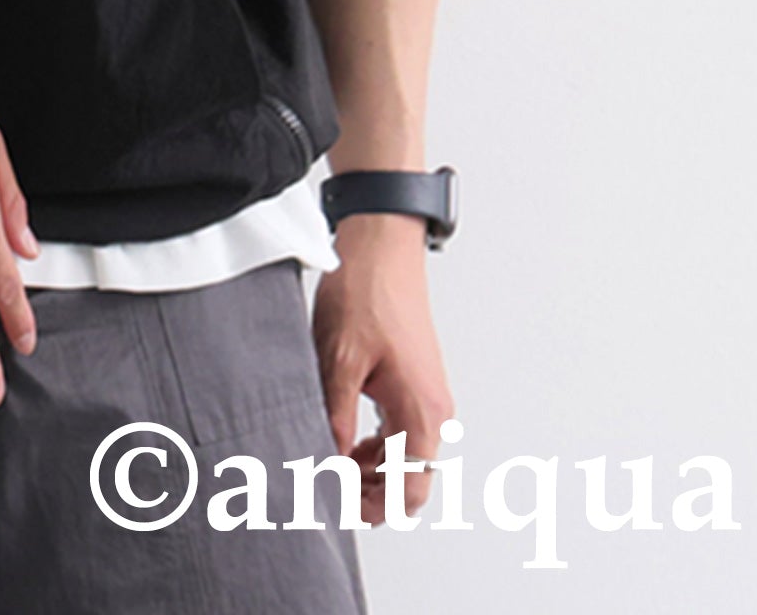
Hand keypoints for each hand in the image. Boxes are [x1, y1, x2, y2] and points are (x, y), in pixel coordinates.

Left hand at [311, 213, 454, 525]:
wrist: (381, 248)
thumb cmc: (365, 293)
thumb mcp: (338, 360)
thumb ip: (335, 418)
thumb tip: (326, 464)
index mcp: (421, 412)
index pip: (408, 490)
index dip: (371, 507)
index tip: (332, 501)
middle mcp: (433, 411)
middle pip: (409, 480)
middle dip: (368, 490)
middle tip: (323, 482)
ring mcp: (427, 398)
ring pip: (404, 458)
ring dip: (370, 468)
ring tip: (327, 457)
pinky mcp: (415, 384)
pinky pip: (400, 433)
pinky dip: (375, 445)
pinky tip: (343, 435)